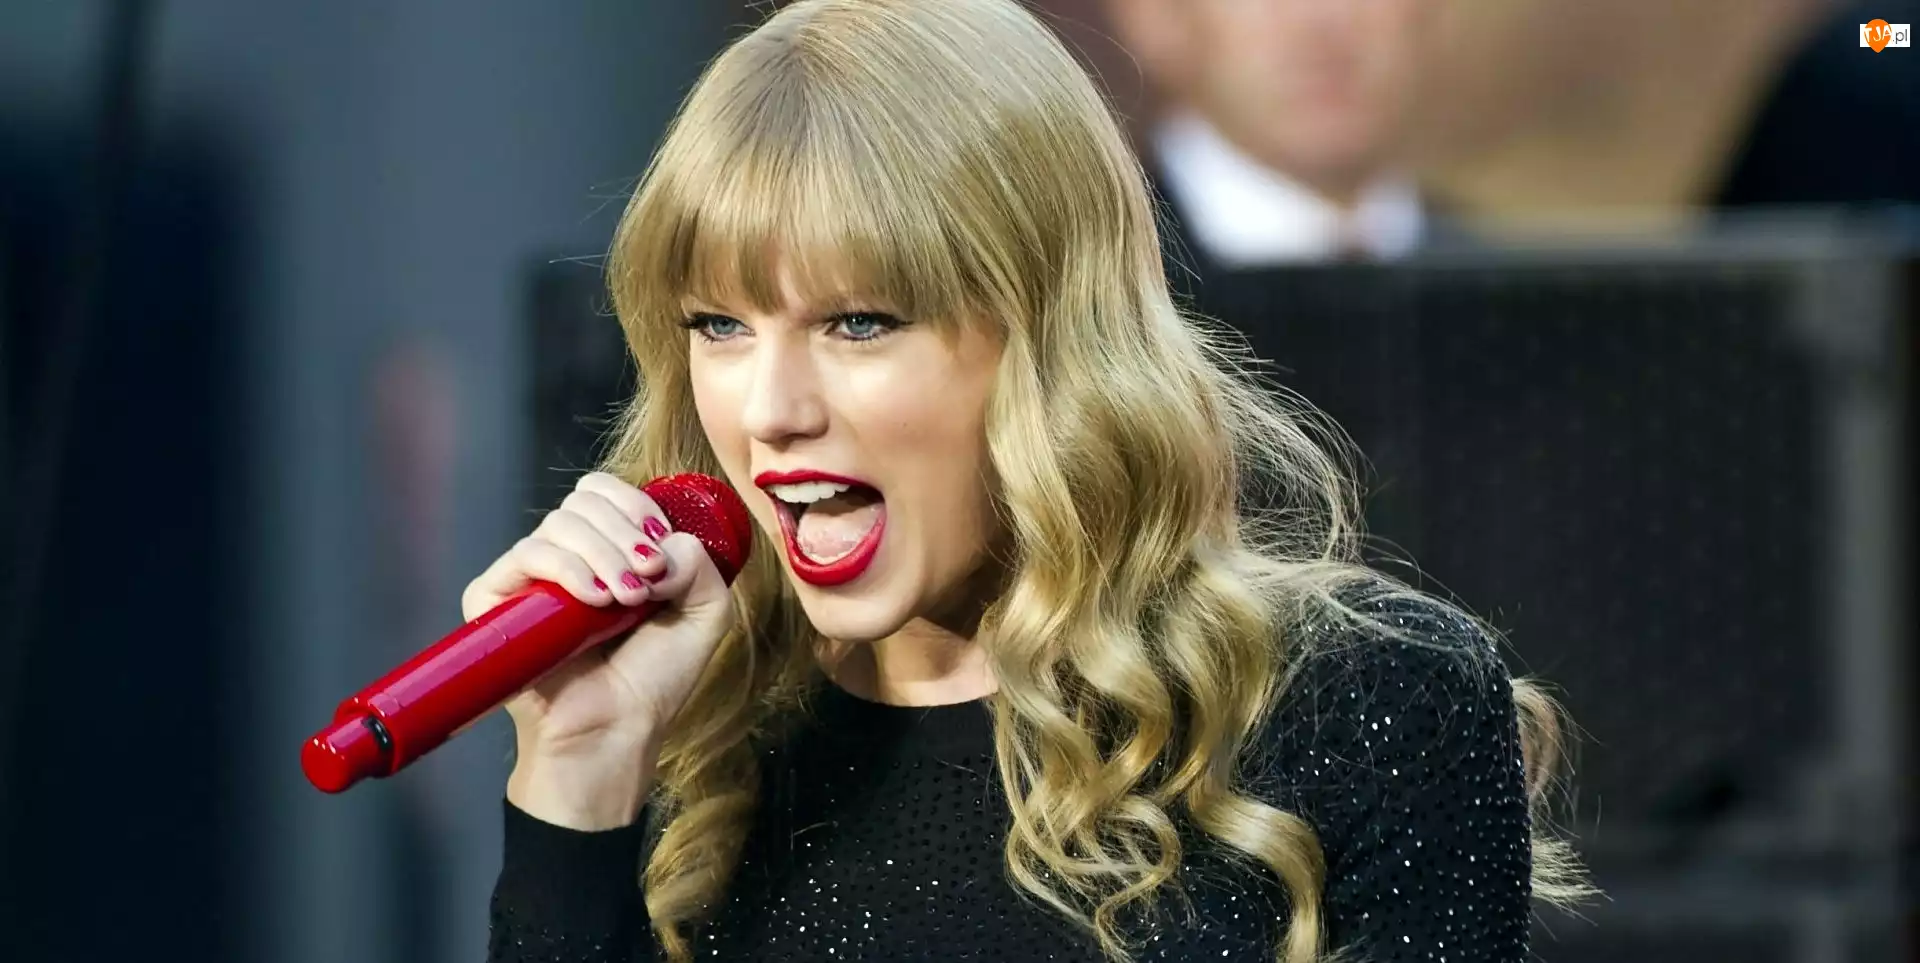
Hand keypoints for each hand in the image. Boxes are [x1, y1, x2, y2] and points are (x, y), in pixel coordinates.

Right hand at [461, 471, 736, 825]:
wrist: (614, 732)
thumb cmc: (652, 680)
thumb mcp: (705, 613)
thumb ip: (700, 562)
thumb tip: (663, 540)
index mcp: (604, 549)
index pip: (604, 491)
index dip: (635, 506)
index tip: (660, 549)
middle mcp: (563, 556)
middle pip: (584, 501)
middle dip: (625, 534)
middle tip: (648, 581)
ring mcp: (526, 577)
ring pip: (559, 523)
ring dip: (604, 554)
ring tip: (626, 599)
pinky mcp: (493, 600)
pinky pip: (525, 554)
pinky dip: (566, 567)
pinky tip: (594, 601)